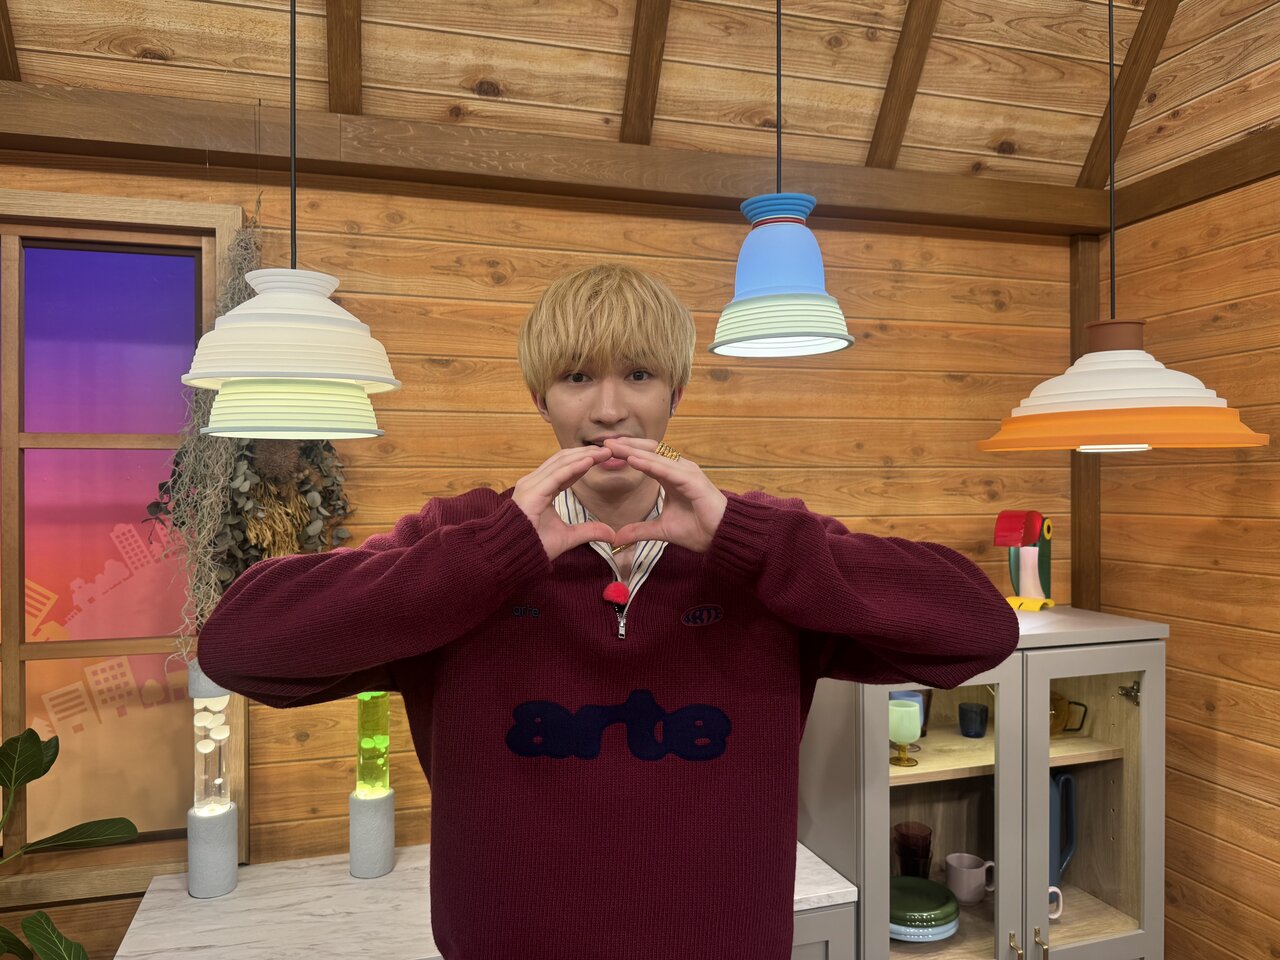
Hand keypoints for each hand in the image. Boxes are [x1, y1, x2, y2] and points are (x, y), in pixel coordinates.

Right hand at [512, 446, 617, 561]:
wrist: (512, 555)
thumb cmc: (533, 545)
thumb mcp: (568, 536)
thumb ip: (588, 531)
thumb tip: (611, 535)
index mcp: (540, 489)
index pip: (565, 468)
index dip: (584, 461)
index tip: (604, 458)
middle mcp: (534, 482)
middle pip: (563, 459)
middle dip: (586, 453)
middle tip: (608, 450)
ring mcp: (531, 485)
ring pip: (561, 462)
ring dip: (584, 455)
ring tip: (603, 453)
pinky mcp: (533, 491)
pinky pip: (556, 475)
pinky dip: (574, 467)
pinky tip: (590, 461)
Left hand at [603, 438, 726, 552]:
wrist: (722, 538)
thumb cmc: (699, 530)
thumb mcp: (661, 530)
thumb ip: (640, 530)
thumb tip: (617, 537)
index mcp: (672, 476)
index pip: (647, 458)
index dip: (628, 452)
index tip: (607, 449)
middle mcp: (680, 470)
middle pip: (650, 452)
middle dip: (627, 446)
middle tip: (605, 441)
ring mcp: (688, 473)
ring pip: (656, 458)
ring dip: (634, 451)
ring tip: (614, 446)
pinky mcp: (694, 481)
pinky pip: (668, 470)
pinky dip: (650, 465)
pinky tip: (633, 460)